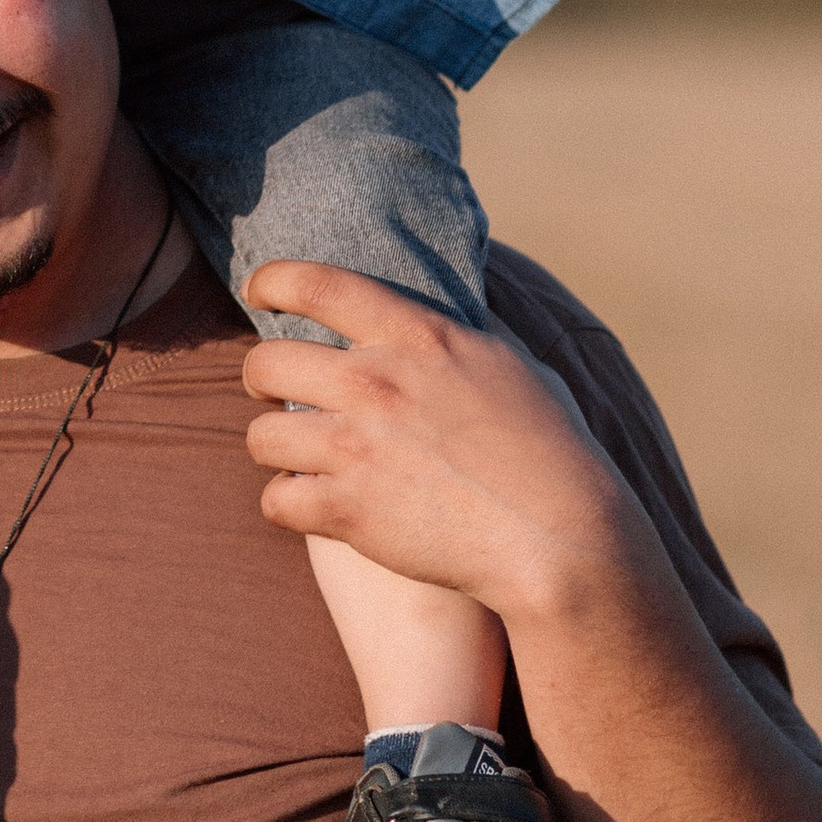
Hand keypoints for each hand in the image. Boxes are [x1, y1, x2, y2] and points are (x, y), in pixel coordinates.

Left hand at [241, 262, 632, 631]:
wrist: (563, 539)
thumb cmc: (554, 454)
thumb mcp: (515, 368)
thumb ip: (468, 337)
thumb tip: (455, 307)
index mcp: (420, 337)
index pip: (317, 285)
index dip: (272, 281)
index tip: (258, 291)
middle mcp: (377, 383)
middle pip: (266, 362)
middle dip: (259, 379)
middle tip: (273, 394)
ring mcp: (357, 448)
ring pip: (259, 436)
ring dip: (274, 450)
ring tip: (298, 459)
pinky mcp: (348, 511)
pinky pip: (275, 501)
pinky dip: (290, 506)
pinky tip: (314, 507)